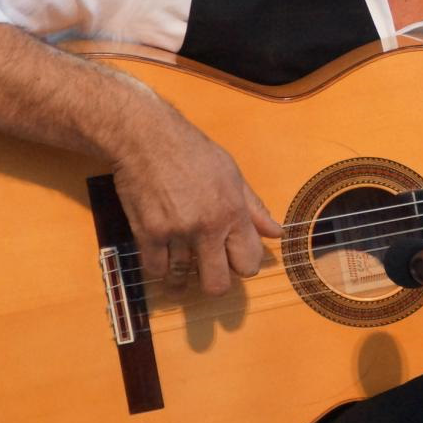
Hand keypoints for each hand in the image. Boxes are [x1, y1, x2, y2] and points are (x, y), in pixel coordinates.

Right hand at [109, 105, 283, 295]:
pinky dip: (159, 268)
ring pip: (182, 280)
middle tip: (208, 270)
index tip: (233, 259)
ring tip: (181, 266)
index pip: (248, 262)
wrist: (147, 138)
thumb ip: (254, 208)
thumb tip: (276, 233)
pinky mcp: (148, 233)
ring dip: (182, 277)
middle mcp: (207, 227)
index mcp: (233, 212)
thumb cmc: (192, 151)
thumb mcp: (232, 174)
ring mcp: (176, 233)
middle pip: (217, 284)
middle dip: (215, 282)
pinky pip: (156, 270)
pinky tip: (162, 258)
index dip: (243, 266)